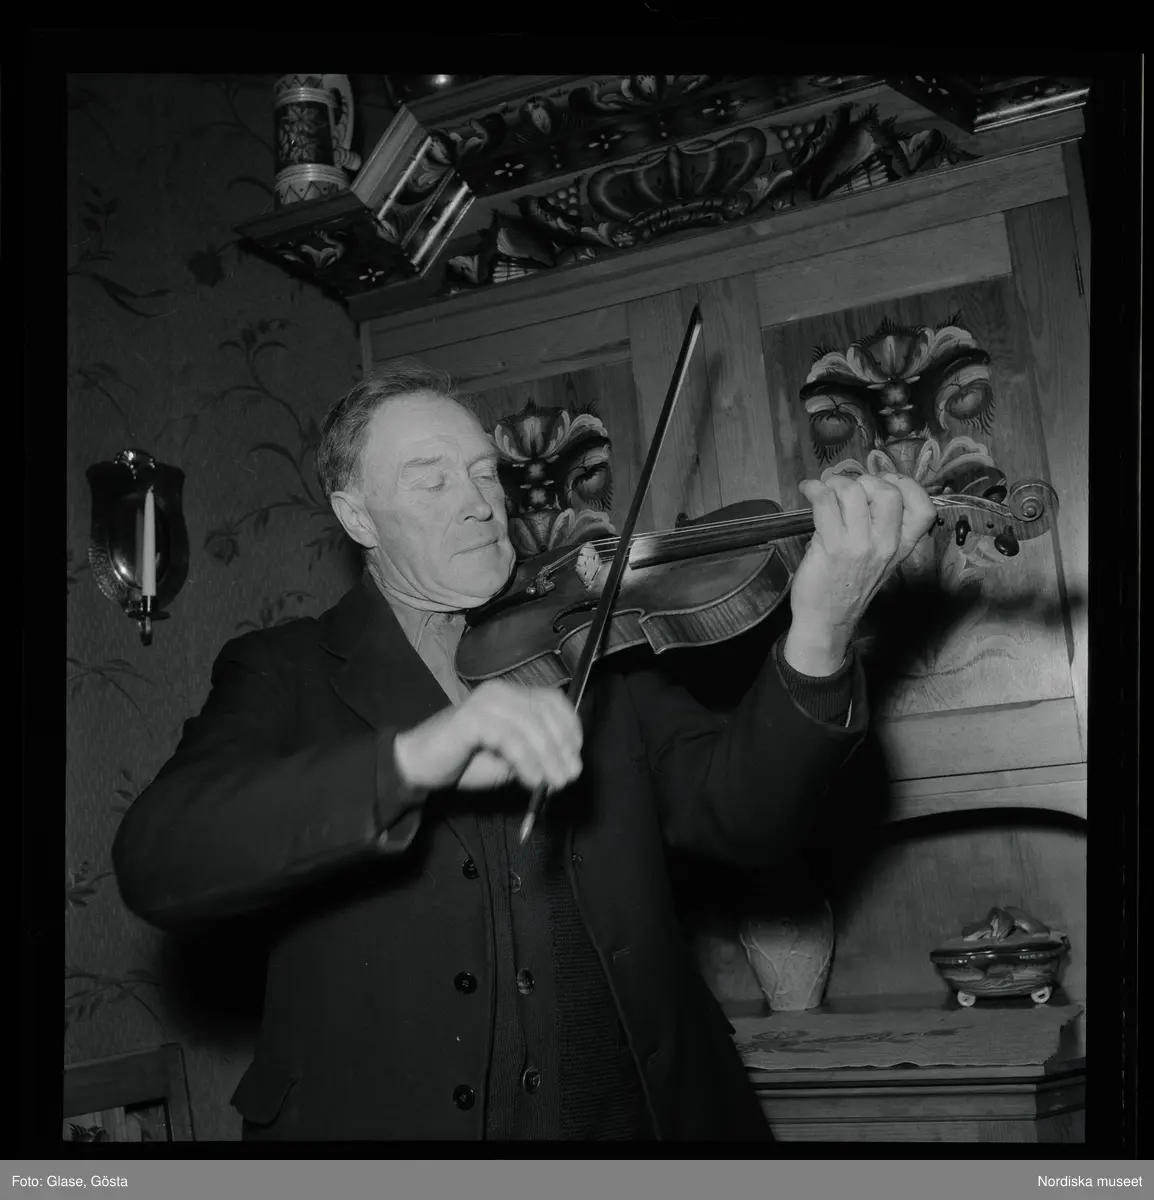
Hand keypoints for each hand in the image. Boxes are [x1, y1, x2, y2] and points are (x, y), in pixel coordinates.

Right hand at [393, 679, 582, 792]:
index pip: (552, 700)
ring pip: (530, 725)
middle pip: (544, 712)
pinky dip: (526, 760)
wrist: (420, 766)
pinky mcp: (471, 719)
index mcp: (511, 695)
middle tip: (569, 776)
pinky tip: (531, 779)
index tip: (576, 755)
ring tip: (553, 782)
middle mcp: (499, 692)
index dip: (570, 726)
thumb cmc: (465, 761)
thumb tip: (567, 767)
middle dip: (562, 747)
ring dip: (547, 757)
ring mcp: (484, 703)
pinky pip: (509, 738)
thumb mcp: (509, 759)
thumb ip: (535, 756)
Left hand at [785, 472, 935, 674]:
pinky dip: (814, 490)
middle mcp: (886, 544)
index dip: (907, 486)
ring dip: (835, 483)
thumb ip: (880, 528)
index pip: (924, 510)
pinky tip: (809, 490)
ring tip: (825, 490)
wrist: (827, 619)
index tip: (885, 482)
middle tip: (847, 489)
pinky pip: (825, 503)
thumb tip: (861, 489)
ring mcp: (860, 545)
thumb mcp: (878, 559)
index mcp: (902, 546)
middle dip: (865, 481)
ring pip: (854, 492)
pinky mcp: (832, 546)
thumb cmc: (847, 586)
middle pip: (889, 492)